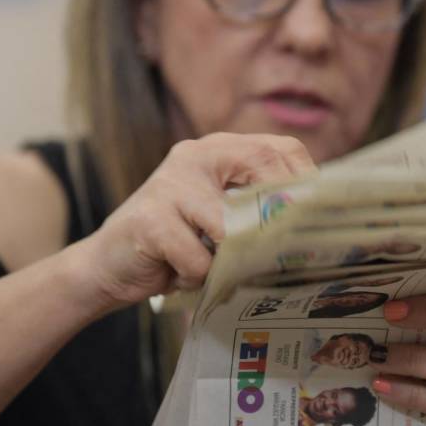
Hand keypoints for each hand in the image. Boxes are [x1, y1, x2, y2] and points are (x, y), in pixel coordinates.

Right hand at [77, 133, 314, 314]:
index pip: (278, 149)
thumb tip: (314, 227)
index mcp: (216, 150)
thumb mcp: (219, 217)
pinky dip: (197, 276)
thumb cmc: (174, 244)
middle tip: (283, 252)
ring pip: (232, 225)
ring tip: (215, 269)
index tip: (317, 219)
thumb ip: (254, 209)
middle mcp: (194, 156)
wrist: (107, 264)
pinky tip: (180, 274)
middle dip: (278, 215)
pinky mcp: (151, 220)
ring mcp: (170, 184)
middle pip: (262, 167)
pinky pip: (199, 259)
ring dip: (231, 258)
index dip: (305, 181)